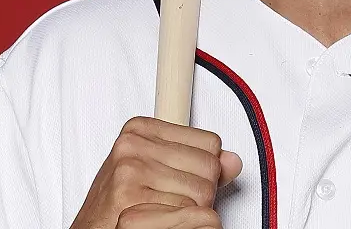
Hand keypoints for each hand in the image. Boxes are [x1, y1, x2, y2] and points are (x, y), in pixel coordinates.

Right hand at [69, 116, 242, 228]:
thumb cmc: (117, 208)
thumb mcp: (156, 174)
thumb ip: (196, 163)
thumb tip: (233, 161)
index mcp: (139, 130)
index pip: (210, 143)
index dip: (203, 169)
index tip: (179, 179)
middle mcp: (132, 147)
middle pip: (210, 169)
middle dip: (199, 194)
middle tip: (169, 203)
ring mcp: (129, 172)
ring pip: (203, 196)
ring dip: (190, 213)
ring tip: (162, 214)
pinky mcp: (128, 200)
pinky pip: (191, 215)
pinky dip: (185, 225)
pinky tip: (161, 222)